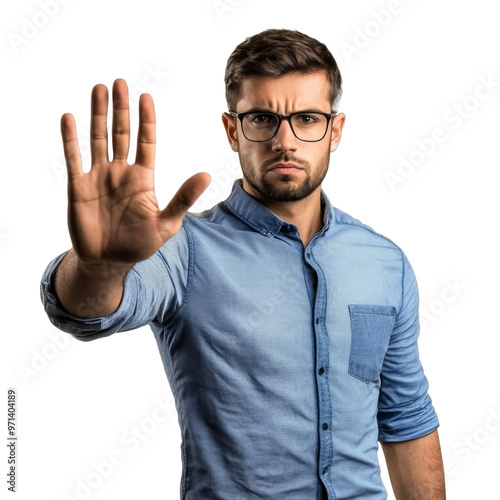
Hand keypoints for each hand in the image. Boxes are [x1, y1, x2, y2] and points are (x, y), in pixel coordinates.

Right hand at [61, 79, 209, 265]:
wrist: (109, 262)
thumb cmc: (140, 244)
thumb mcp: (166, 223)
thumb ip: (183, 198)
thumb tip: (206, 175)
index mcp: (143, 178)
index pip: (146, 141)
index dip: (146, 120)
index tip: (145, 97)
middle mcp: (121, 172)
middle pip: (121, 134)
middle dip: (120, 109)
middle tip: (120, 83)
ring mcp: (99, 177)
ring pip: (98, 139)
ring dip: (97, 115)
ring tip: (99, 89)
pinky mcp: (78, 186)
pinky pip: (73, 158)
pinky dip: (71, 139)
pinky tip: (70, 118)